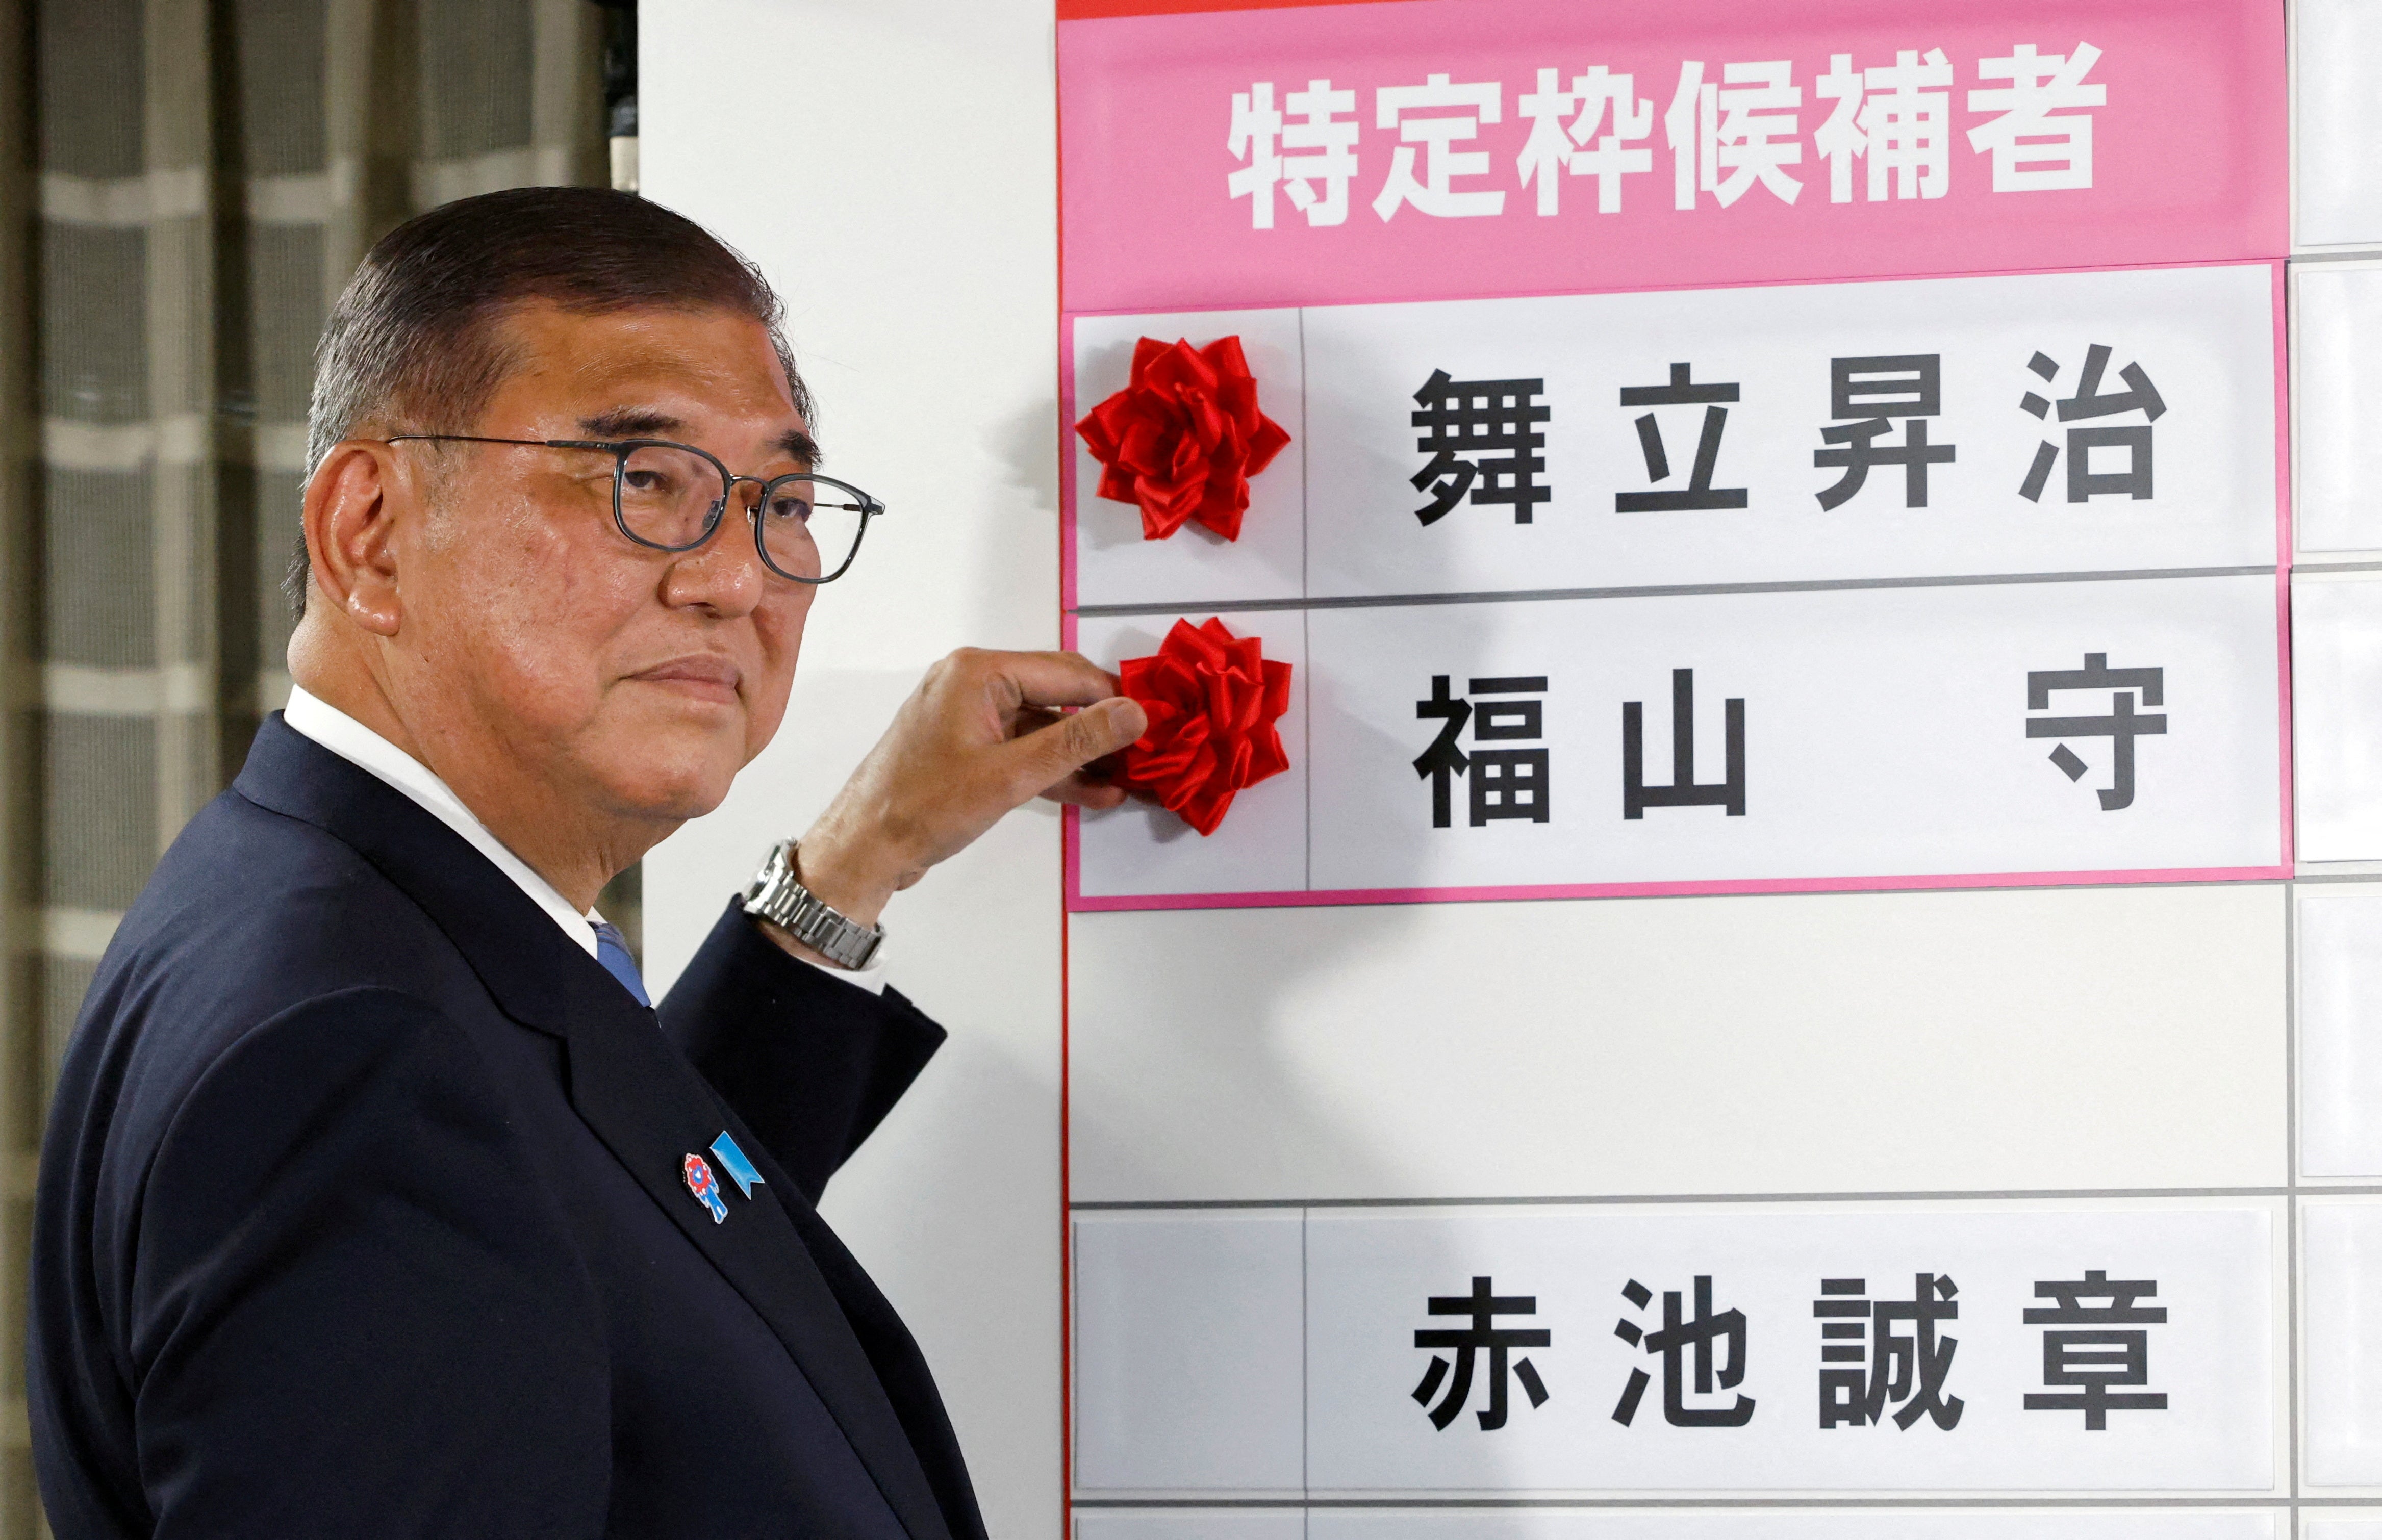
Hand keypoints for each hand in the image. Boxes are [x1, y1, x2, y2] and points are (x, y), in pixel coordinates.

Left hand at [780, 649, 1147, 941]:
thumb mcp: (1010, 775)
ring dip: (1081, 754)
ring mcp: (968, 715)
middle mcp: (972, 682)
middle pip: (1057, 694)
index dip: (1114, 699)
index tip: (1155, 724)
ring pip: (1043, 725)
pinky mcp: (967, 747)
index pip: (1066, 673)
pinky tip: (1093, 793)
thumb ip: (1077, 743)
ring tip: (1127, 779)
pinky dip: (1053, 769)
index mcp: (978, 672)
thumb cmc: (924, 807)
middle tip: (1146, 752)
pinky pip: (1022, 748)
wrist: (864, 847)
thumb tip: (1134, 715)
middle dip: (1101, 726)